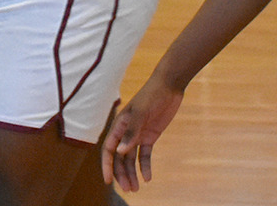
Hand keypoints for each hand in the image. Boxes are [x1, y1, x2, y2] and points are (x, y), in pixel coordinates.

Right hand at [102, 69, 184, 193]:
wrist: (169, 86)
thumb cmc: (151, 95)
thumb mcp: (141, 112)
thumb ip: (131, 132)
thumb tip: (120, 152)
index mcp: (119, 125)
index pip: (109, 149)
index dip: (107, 165)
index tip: (108, 181)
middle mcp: (126, 131)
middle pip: (120, 158)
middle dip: (122, 174)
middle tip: (129, 190)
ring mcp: (138, 134)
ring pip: (131, 158)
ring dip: (132, 173)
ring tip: (136, 188)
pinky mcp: (150, 135)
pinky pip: (145, 154)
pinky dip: (145, 166)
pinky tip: (148, 177)